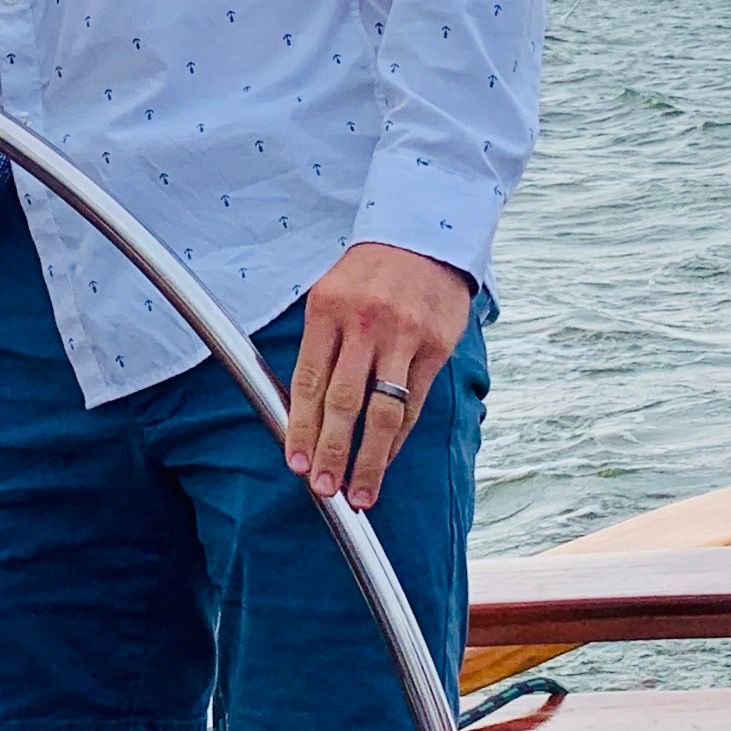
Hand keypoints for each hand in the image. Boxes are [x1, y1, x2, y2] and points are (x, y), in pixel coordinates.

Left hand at [284, 241, 471, 510]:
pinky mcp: (436, 347)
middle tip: (323, 488)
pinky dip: (397, 438)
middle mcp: (365, 323)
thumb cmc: (368, 274)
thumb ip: (320, 347)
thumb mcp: (330, 295)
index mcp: (327, 309)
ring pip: (382, 411)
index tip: (295, 463)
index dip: (299, 427)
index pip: (308, 380)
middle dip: (331, 451)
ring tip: (358, 494)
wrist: (424, 236)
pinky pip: (412, 403)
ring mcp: (404, 336)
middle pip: (343, 401)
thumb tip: (302, 412)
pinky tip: (386, 460)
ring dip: (369, 459)